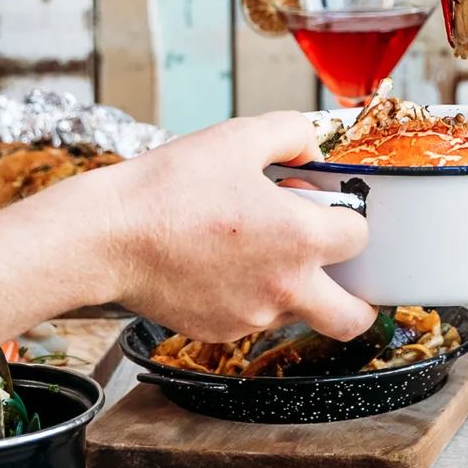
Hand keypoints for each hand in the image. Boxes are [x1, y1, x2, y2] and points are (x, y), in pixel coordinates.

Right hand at [78, 112, 376, 342]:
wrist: (106, 237)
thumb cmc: (170, 187)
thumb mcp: (241, 136)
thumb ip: (293, 135)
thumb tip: (312, 154)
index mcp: (302, 239)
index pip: (361, 237)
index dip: (347, 216)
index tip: (322, 206)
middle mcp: (285, 288)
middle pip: (353, 317)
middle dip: (359, 297)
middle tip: (341, 271)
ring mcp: (251, 317)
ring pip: (300, 316)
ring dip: (297, 290)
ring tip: (258, 251)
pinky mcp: (218, 333)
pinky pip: (254, 321)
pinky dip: (253, 300)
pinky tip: (224, 265)